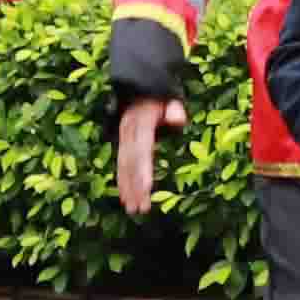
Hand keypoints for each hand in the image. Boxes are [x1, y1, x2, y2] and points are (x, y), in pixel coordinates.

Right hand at [110, 98, 173, 218]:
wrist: (141, 90)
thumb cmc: (161, 99)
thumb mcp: (169, 100)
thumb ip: (174, 109)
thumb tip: (178, 120)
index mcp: (140, 124)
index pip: (141, 150)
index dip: (143, 170)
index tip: (147, 188)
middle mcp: (128, 133)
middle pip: (131, 164)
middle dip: (135, 186)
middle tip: (140, 208)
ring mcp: (123, 139)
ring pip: (124, 167)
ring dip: (128, 189)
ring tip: (132, 209)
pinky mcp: (123, 145)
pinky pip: (121, 166)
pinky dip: (122, 182)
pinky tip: (126, 198)